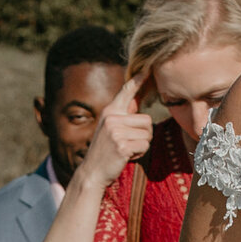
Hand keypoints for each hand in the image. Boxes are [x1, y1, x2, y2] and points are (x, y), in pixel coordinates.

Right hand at [70, 74, 153, 190]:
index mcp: (110, 111)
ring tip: (126, 149)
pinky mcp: (122, 145)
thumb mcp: (111, 128)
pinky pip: (145, 145)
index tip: (147, 69)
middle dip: (144, 135)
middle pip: (146, 119)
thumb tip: (137, 98)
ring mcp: (116, 131)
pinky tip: (125, 156)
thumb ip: (124, 114)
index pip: (126, 91)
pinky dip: (139, 154)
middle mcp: (112, 117)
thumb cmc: (105, 151)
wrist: (92, 172)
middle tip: (128, 144)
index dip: (138, 80)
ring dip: (142, 145)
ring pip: (148, 133)